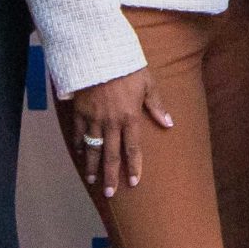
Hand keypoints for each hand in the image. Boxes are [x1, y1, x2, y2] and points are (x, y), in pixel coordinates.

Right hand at [70, 68, 172, 198]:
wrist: (99, 54)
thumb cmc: (127, 67)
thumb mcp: (148, 84)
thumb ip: (157, 106)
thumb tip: (169, 123)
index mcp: (130, 118)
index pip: (133, 149)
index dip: (134, 167)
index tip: (133, 182)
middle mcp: (111, 123)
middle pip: (111, 155)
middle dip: (111, 176)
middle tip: (110, 193)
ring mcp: (93, 119)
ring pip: (93, 149)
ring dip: (92, 166)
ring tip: (92, 180)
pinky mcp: (80, 112)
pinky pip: (79, 133)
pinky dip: (79, 144)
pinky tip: (80, 153)